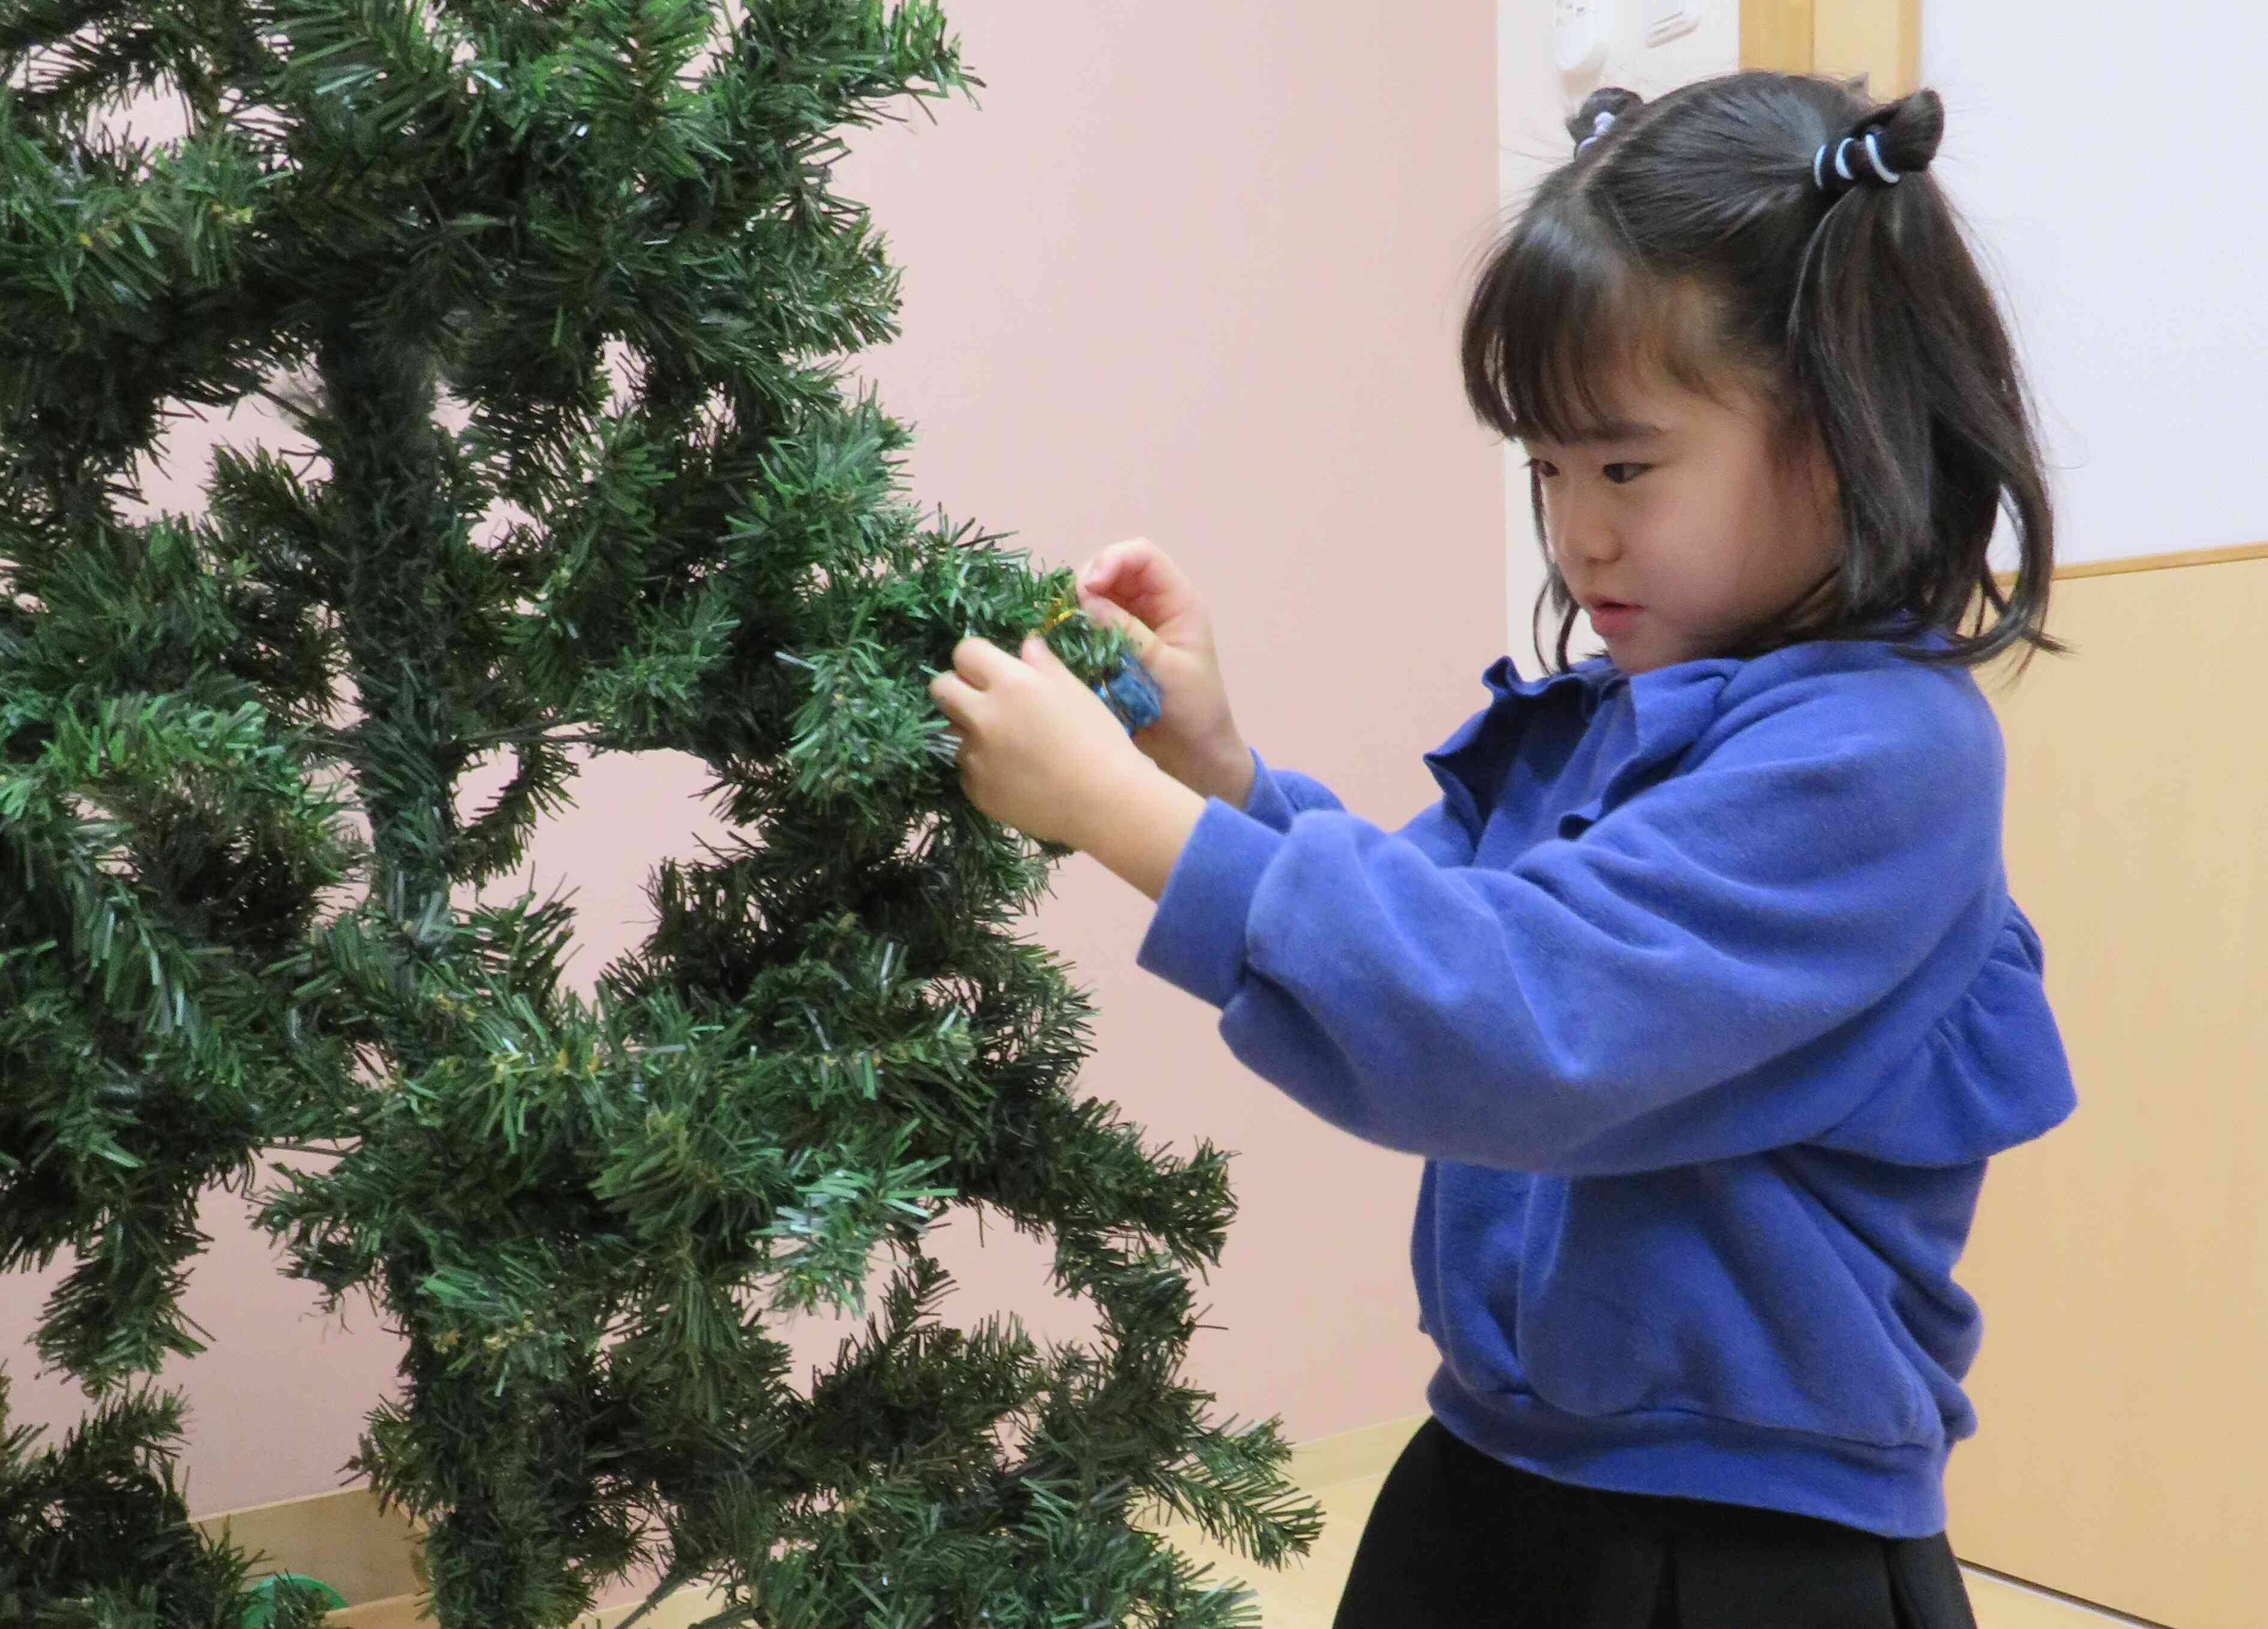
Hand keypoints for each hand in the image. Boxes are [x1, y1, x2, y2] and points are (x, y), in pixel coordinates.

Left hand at [928, 632, 1155, 850]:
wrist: (1105, 803)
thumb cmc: (1100, 740)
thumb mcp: (1076, 691)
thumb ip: (1043, 664)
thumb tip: (1026, 645)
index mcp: (1011, 683)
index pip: (965, 652)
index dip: (977, 659)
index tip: (990, 670)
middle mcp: (984, 716)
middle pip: (941, 688)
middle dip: (957, 688)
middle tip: (983, 701)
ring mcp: (975, 756)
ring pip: (951, 731)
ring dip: (970, 731)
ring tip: (1006, 744)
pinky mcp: (975, 790)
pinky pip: (965, 769)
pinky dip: (982, 768)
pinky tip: (1013, 774)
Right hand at [1077, 538, 1253, 807]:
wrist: (1193, 757)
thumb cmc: (1193, 712)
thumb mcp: (1164, 670)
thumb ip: (1127, 634)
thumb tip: (1086, 601)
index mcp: (1177, 602)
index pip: (1141, 556)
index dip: (1111, 561)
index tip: (1087, 588)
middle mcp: (1153, 607)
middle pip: (1111, 570)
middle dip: (1087, 583)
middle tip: (1068, 612)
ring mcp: (1131, 627)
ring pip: (1094, 598)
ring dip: (1076, 608)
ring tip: (1062, 630)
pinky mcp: (1112, 649)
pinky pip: (1087, 627)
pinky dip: (1073, 631)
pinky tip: (1063, 645)